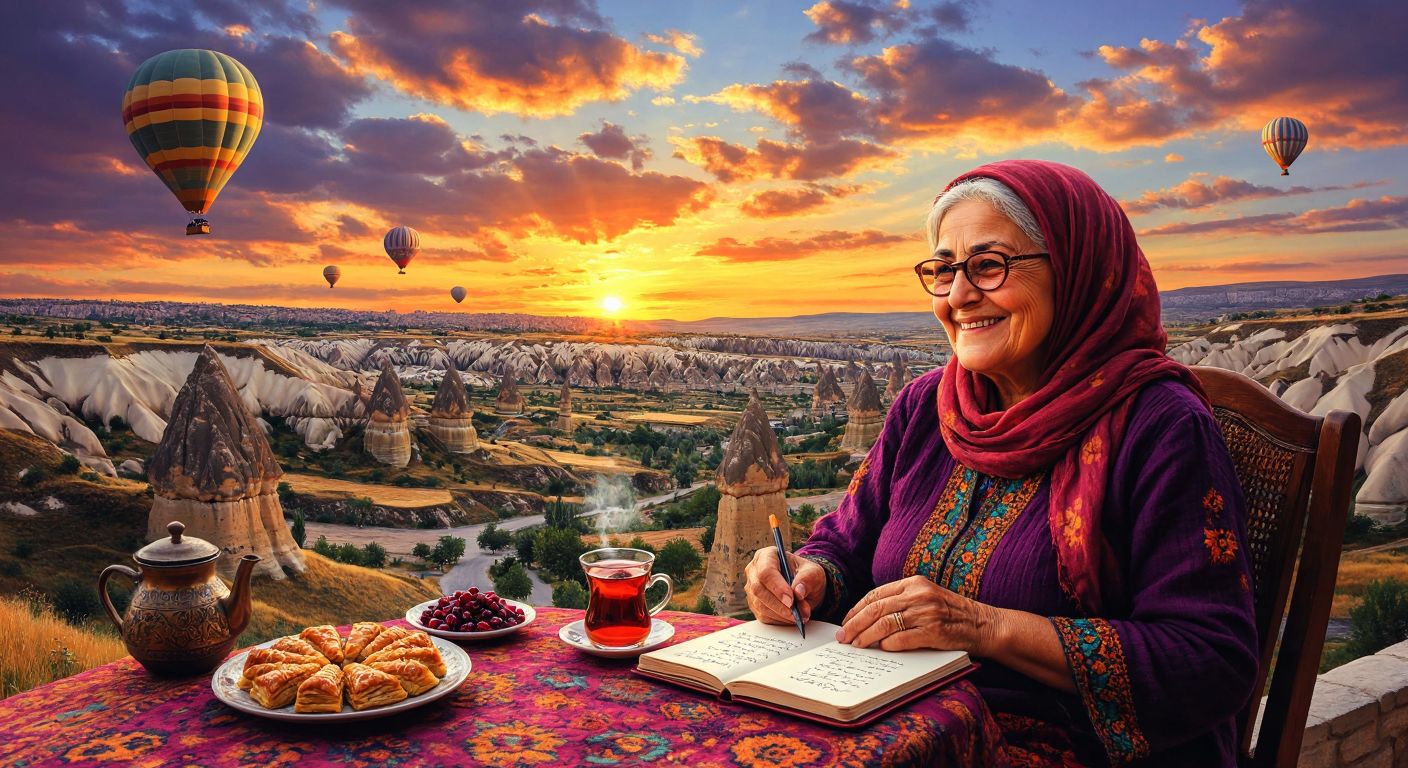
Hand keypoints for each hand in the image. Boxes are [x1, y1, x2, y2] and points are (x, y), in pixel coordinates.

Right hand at [744, 548, 825, 625]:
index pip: (766, 571)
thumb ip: (807, 579)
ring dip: (781, 614)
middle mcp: (754, 571)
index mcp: (766, 556)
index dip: (777, 586)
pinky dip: (780, 620)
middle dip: (779, 604)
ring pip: (760, 605)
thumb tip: (798, 592)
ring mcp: (752, 589)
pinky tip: (792, 618)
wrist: (804, 587)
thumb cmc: (806, 575)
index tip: (791, 599)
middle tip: (796, 612)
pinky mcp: (755, 605)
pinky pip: (764, 616)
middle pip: (758, 589)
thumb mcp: (813, 572)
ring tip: (800, 616)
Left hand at [837, 576, 997, 652]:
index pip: (876, 595)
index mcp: (914, 583)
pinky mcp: (934, 631)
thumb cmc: (951, 613)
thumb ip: (901, 601)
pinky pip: (902, 638)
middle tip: (843, 637)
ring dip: (866, 637)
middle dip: (855, 624)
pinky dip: (888, 645)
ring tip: (856, 645)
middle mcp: (918, 594)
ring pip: (884, 624)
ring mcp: (926, 612)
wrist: (983, 624)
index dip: (856, 609)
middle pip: (876, 609)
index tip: (846, 622)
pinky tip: (880, 649)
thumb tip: (868, 619)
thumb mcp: (926, 597)